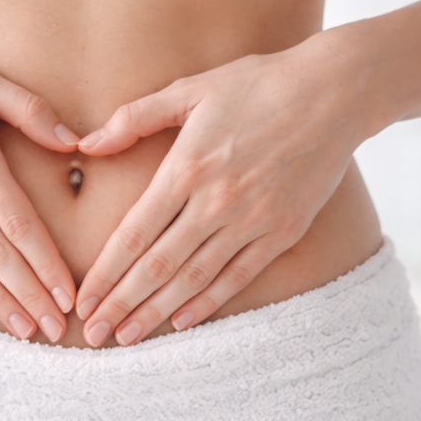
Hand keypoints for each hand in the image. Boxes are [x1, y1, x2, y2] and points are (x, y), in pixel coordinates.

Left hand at [74, 33, 370, 344]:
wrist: (336, 91)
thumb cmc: (259, 83)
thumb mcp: (191, 89)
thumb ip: (135, 117)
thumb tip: (86, 143)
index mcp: (186, 167)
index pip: (134, 234)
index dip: (105, 273)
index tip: (84, 300)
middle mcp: (216, 201)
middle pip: (157, 266)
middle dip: (121, 304)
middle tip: (94, 334)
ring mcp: (252, 220)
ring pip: (194, 278)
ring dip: (157, 312)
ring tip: (126, 337)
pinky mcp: (283, 231)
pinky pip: (239, 276)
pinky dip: (209, 301)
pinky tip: (182, 321)